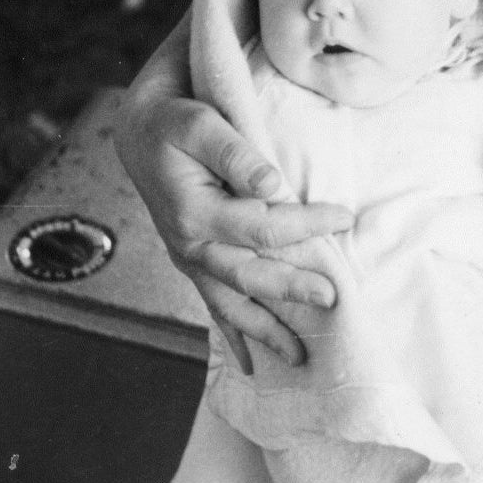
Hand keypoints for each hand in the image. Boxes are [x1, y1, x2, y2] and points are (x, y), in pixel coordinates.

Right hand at [114, 19, 353, 371]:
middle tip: (332, 300)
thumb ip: (236, 153)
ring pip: (230, 302)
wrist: (138, 128)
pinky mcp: (192, 260)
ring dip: (264, 330)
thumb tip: (273, 185)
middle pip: (248, 275)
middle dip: (291, 290)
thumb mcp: (200, 122)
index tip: (343, 218)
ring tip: (299, 359)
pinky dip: (233, 334)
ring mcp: (188, 257)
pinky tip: (251, 363)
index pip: (262, 225)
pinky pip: (214, 304)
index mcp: (193, 211)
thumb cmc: (174, 120)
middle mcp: (188, 243)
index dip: (306, 224)